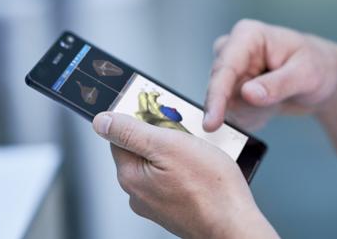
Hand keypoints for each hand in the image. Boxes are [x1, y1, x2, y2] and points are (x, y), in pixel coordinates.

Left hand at [93, 112, 277, 238]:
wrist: (235, 226)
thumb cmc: (210, 188)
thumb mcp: (167, 146)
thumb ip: (130, 132)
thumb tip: (101, 122)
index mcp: (130, 176)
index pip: (119, 135)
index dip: (139, 118)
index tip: (157, 111)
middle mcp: (139, 193)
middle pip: (142, 148)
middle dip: (163, 134)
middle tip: (185, 130)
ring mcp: (158, 203)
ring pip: (162, 163)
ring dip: (178, 150)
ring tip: (200, 149)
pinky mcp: (176, 208)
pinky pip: (176, 177)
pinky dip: (188, 167)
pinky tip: (205, 166)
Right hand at [203, 19, 336, 131]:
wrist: (323, 77)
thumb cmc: (318, 67)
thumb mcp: (306, 75)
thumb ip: (277, 85)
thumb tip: (247, 93)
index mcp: (248, 36)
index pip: (224, 68)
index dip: (216, 96)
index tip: (212, 123)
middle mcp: (232, 49)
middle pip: (221, 90)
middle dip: (248, 107)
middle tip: (277, 102)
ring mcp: (229, 69)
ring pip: (227, 105)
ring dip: (253, 112)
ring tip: (278, 100)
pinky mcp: (230, 87)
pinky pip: (233, 112)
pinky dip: (253, 116)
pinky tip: (271, 104)